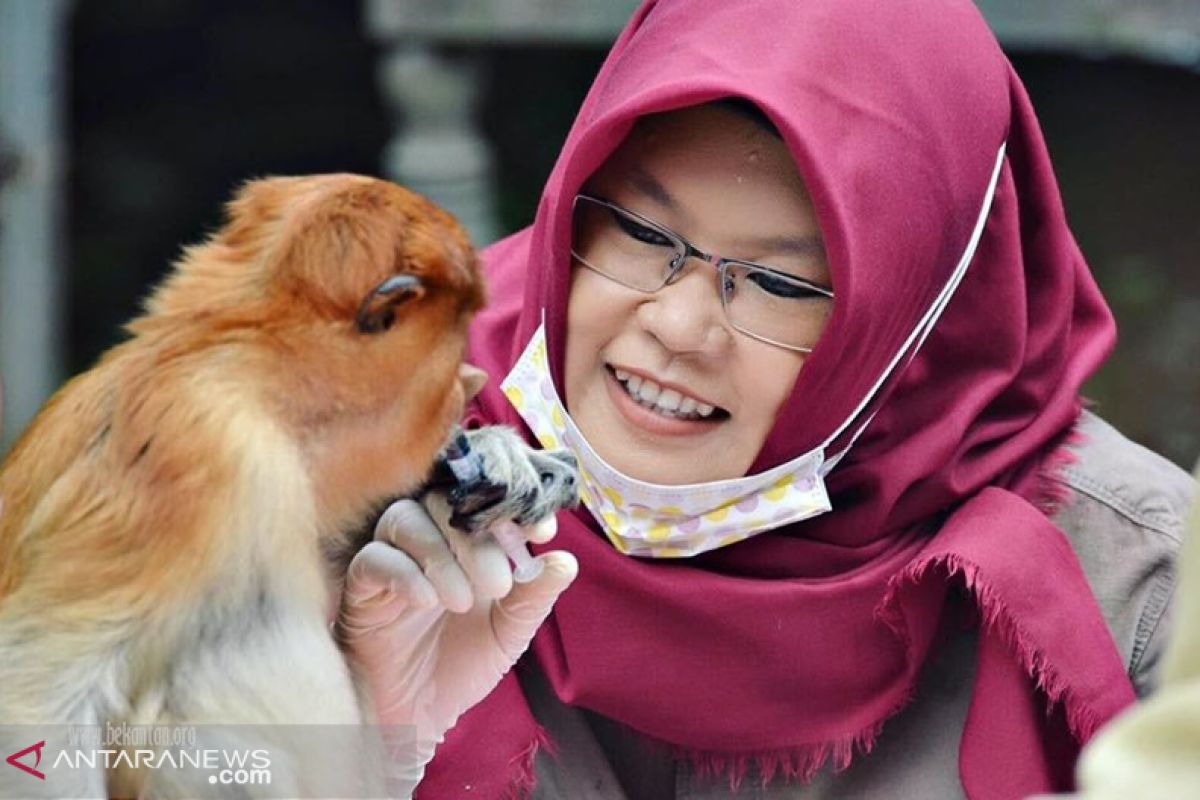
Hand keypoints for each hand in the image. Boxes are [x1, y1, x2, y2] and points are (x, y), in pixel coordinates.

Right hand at [335, 495, 576, 797]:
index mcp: (468, 541)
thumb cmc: (463, 664)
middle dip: (476, 538)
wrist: (420, 713)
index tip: (542, 531)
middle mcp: (429, 539)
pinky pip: (374, 558)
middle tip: (497, 583)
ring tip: (462, 601)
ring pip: (405, 518)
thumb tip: (566, 561)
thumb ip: (533, 595)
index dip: (514, 503)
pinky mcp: (361, 585)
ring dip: (440, 555)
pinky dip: (404, 574)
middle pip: (444, 501)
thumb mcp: (509, 632)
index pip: (485, 497)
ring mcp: (392, 557)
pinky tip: (428, 602)